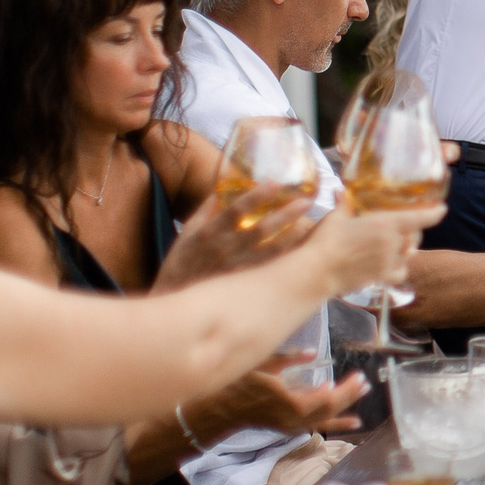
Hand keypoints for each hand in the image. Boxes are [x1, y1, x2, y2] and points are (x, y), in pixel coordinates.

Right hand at [157, 190, 318, 291]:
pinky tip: (303, 251)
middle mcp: (224, 251)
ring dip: (293, 237)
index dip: (256, 196)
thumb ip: (206, 210)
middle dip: (285, 215)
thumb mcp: (188, 233)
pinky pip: (271, 272)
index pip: (234, 211)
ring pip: (271, 253)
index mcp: (209, 233)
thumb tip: (222, 187)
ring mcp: (237, 270)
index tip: (276, 183)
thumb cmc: (181, 264)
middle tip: (306, 201)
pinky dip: (288, 260)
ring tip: (311, 224)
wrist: (173, 302)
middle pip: (260, 230)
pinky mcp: (245, 286)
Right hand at [202, 354, 364, 438]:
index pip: (322, 398)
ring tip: (364, 390)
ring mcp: (292, 425)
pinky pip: (319, 426)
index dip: (340, 390)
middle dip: (349, 394)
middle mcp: (293, 418)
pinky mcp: (291, 427)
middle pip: (328, 408)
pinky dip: (338, 423)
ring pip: (326, 417)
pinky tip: (356, 421)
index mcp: (287, 402)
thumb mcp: (262, 365)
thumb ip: (288, 358)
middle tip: (365, 380)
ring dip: (347, 404)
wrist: (223, 409)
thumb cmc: (241, 383)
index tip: (354, 377)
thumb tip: (313, 353)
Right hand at [306, 195, 439, 296]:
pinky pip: (400, 272)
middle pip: (414, 236)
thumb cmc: (326, 241)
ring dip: (406, 249)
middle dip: (413, 232)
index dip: (435, 213)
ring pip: (408, 254)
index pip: (420, 218)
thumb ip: (344, 204)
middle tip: (405, 228)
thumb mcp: (336, 217)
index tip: (442, 209)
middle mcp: (393, 244)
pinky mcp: (381, 278)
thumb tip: (341, 192)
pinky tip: (391, 264)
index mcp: (386, 224)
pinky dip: (399, 268)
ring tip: (396, 245)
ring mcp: (389, 262)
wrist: (317, 272)